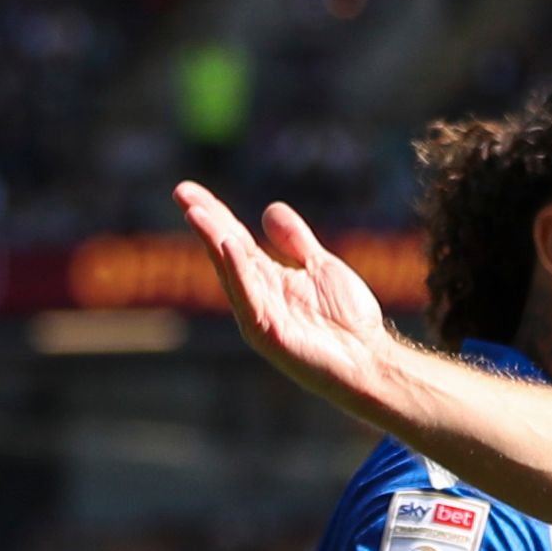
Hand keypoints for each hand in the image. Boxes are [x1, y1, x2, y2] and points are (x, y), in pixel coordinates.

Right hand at [178, 184, 400, 423]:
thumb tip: (268, 209)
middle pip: (226, 251)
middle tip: (180, 193)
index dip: (214, 213)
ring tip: (196, 213)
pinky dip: (238, 274)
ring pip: (231, 272)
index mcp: (267, 278)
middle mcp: (257, 295)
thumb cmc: (348, 319)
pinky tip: (229, 247)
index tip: (188, 191)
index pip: (234, 239)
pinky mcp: (270, 335)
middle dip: (204, 222)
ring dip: (213, 241)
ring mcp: (260, 316)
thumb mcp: (319, 266)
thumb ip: (295, 241)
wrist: (370, 359)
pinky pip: (249, 300)